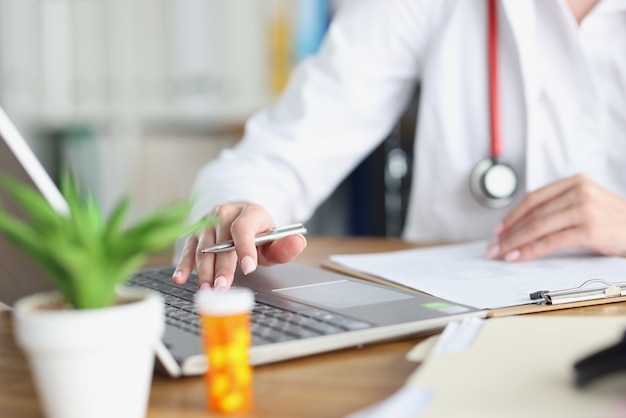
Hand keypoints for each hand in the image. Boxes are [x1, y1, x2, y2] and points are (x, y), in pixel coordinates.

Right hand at [172, 202, 306, 289]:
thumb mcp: (276, 239)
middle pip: (221, 241)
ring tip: (207, 289)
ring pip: (203, 247)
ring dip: (203, 269)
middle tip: (222, 287)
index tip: (248, 267)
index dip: (245, 247)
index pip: (244, 228)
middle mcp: (225, 213)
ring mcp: (207, 222)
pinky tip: (180, 278)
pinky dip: (184, 264)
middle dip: (222, 266)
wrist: (240, 215)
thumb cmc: (259, 233)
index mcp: (249, 212)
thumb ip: (286, 245)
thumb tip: (298, 242)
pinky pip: (188, 249)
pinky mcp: (195, 233)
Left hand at [487, 174, 625, 260]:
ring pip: (537, 227)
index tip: (498, 230)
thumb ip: (560, 206)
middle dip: (508, 233)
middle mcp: (578, 191)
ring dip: (514, 243)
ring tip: (500, 254)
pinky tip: (518, 257)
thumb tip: (523, 225)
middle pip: (532, 214)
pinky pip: (551, 241)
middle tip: (493, 247)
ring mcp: (584, 209)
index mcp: (575, 182)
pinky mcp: (589, 229)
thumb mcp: (588, 203)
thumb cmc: (615, 221)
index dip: (512, 216)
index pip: (533, 198)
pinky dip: (530, 251)